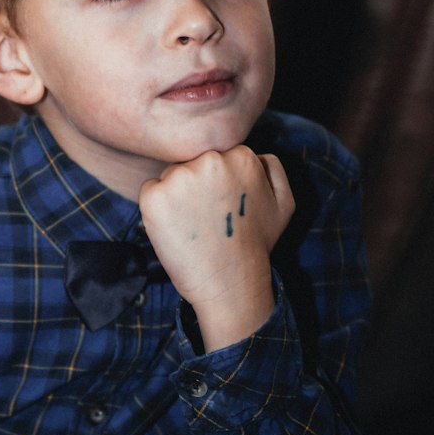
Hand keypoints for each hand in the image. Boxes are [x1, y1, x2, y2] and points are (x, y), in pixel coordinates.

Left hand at [138, 147, 294, 349]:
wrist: (230, 282)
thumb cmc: (256, 244)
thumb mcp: (284, 202)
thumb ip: (271, 166)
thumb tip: (251, 152)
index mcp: (241, 156)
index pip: (216, 157)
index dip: (217, 183)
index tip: (223, 207)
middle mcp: (210, 160)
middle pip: (192, 162)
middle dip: (196, 185)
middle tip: (207, 217)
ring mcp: (180, 177)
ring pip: (170, 175)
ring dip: (176, 196)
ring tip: (193, 225)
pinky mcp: (155, 196)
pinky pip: (150, 190)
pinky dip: (158, 208)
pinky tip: (176, 228)